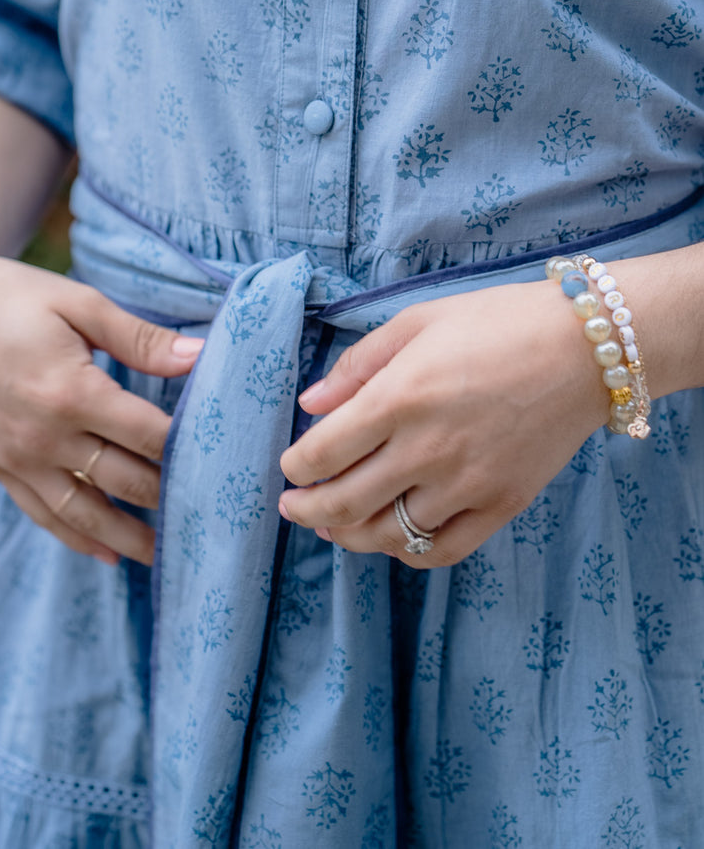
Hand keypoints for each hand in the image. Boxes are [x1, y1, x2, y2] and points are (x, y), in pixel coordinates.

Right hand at [0, 249, 203, 565]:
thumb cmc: (12, 298)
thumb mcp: (78, 304)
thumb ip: (140, 338)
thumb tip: (199, 357)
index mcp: (73, 393)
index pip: (149, 435)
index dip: (190, 450)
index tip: (228, 463)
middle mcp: (46, 437)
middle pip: (125, 481)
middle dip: (171, 500)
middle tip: (216, 519)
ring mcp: (19, 458)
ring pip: (84, 514)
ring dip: (129, 538)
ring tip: (169, 557)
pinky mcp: (0, 466)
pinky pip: (43, 514)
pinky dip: (76, 539)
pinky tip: (106, 554)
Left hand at [279, 278, 610, 566]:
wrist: (585, 348)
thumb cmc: (497, 322)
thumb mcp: (418, 321)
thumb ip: (358, 365)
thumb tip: (310, 404)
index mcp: (401, 395)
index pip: (324, 452)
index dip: (296, 468)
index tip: (290, 468)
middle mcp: (428, 447)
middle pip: (346, 503)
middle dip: (307, 511)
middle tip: (293, 507)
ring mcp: (468, 483)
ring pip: (389, 534)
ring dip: (350, 536)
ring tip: (334, 527)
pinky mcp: (502, 505)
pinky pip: (442, 550)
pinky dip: (408, 553)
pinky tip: (393, 540)